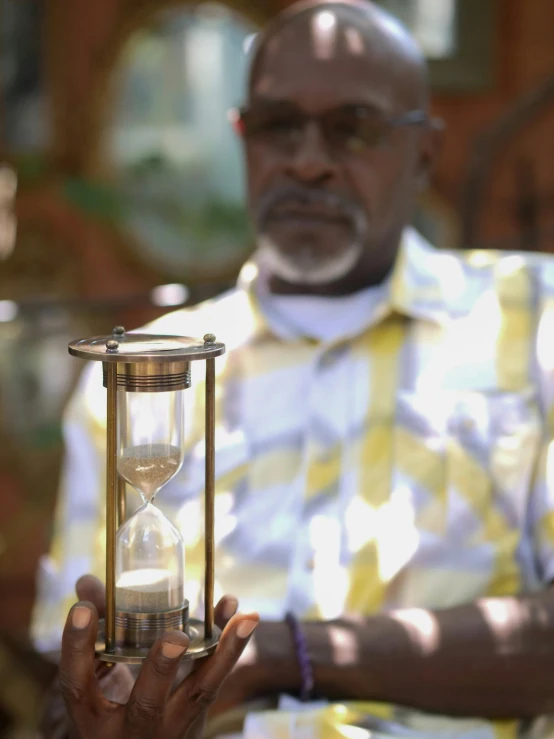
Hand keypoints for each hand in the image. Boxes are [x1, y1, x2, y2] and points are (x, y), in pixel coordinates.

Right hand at [40, 575, 255, 738]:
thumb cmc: (109, 712)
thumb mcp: (93, 684)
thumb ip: (93, 632)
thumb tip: (87, 582)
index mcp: (93, 718)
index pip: (78, 685)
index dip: (77, 649)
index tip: (81, 610)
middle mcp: (132, 728)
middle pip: (148, 703)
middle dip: (161, 668)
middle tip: (176, 636)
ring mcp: (171, 726)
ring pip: (201, 692)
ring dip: (225, 652)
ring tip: (245, 618)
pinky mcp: (198, 715)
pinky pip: (217, 680)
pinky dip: (231, 647)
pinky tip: (243, 617)